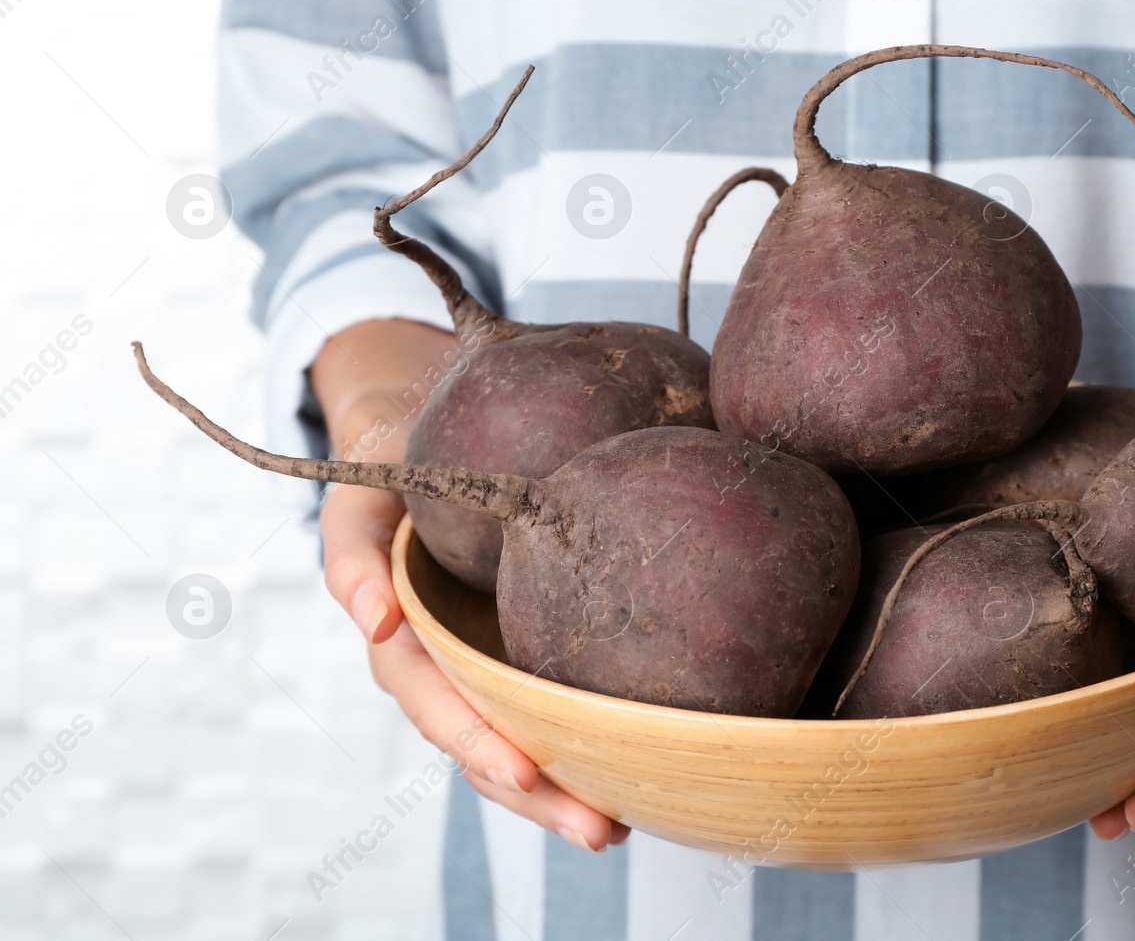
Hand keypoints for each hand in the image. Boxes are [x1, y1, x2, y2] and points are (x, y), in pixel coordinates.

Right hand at [312, 320, 628, 850]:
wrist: (424, 441)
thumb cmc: (390, 469)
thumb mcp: (357, 502)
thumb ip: (352, 559)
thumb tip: (375, 620)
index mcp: (403, 643)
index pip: (439, 706)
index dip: (477, 742)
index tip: (525, 772)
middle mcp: (447, 669)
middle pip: (487, 748)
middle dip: (538, 797)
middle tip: (600, 832)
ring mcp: (487, 666)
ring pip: (523, 744)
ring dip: (567, 793)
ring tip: (623, 828)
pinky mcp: (527, 647)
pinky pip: (555, 705)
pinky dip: (589, 744)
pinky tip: (644, 770)